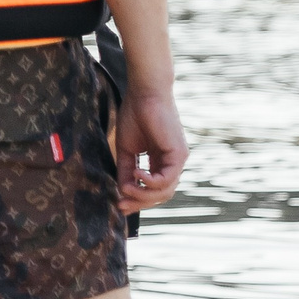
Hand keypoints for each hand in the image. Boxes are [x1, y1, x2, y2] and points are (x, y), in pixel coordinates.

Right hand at [113, 87, 188, 210]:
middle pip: (160, 196)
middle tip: (120, 204)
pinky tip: (136, 173)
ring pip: (165, 192)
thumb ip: (125, 172)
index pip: (153, 191)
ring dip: (143, 195)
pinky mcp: (179, 154)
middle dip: (139, 203)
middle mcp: (172, 163)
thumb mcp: (126, 150)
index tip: (118, 204)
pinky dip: (150, 182)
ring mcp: (178, 159)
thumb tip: (121, 193)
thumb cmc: (134, 115)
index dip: (136, 200)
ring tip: (126, 188)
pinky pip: (167, 179)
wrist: (144, 93)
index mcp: (160, 162)